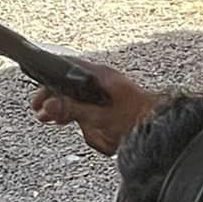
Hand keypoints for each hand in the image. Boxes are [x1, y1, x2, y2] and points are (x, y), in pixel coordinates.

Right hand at [28, 60, 157, 155]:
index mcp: (100, 76)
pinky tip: (84, 127)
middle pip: (71, 85)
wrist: (163, 131)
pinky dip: (84, 117)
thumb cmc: (138, 120)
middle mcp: (105, 82)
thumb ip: (72, 110)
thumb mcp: (99, 116)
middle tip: (42, 112)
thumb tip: (49, 105)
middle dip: (55, 99)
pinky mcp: (117, 107)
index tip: (39, 99)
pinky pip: (94, 110)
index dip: (49, 84)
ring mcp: (111, 94)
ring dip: (68, 109)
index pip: (65, 70)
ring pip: (82, 99)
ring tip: (55, 119)